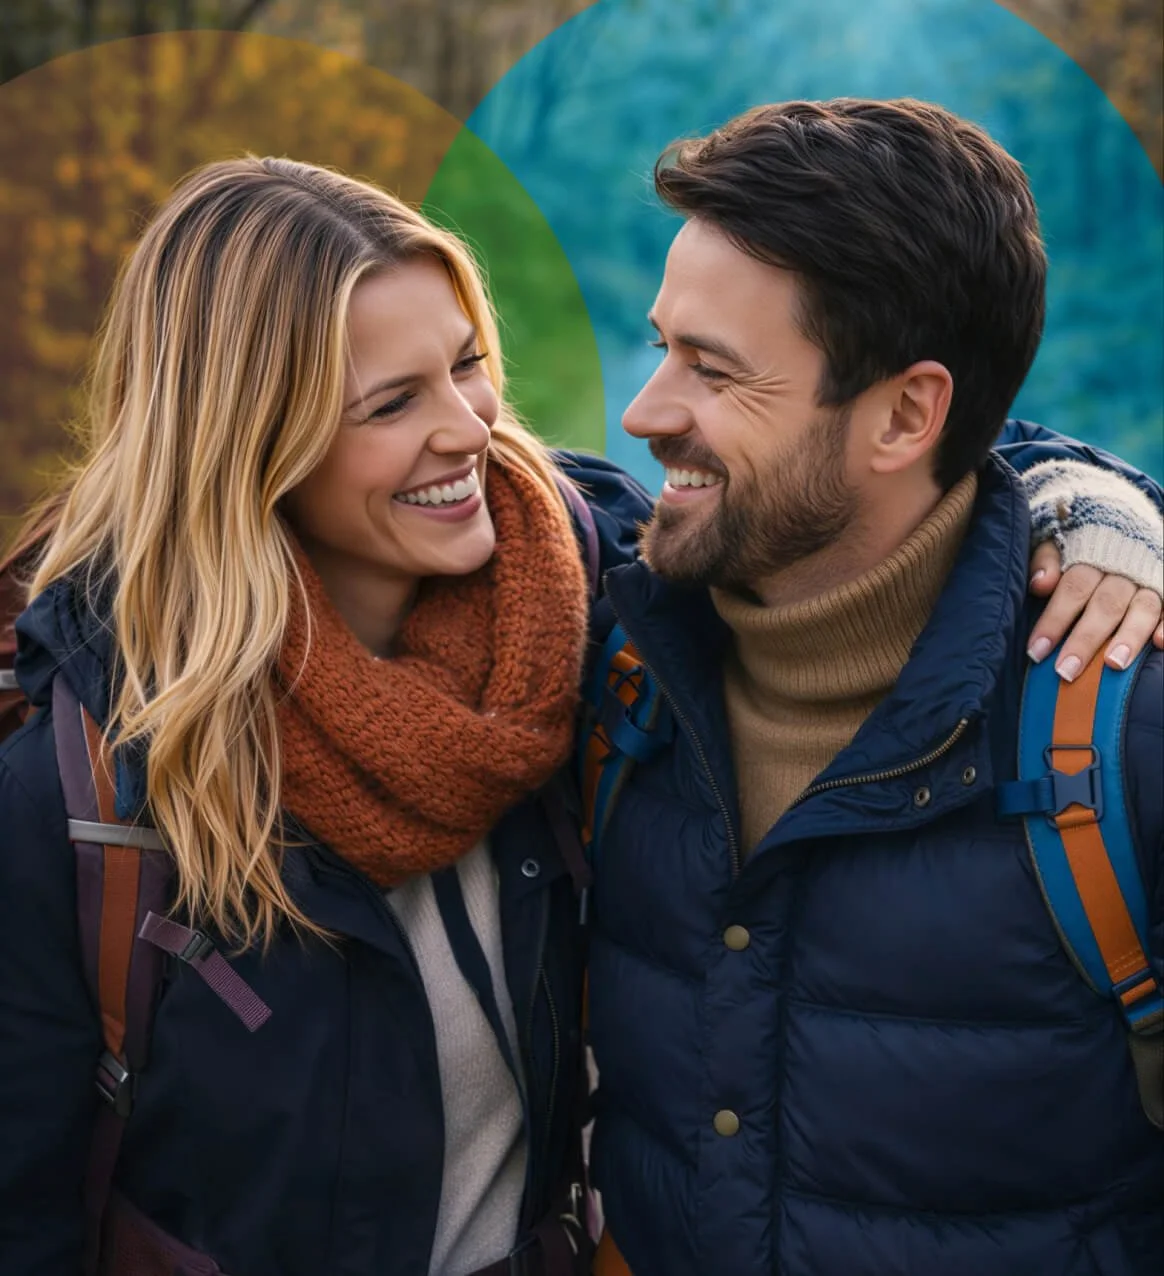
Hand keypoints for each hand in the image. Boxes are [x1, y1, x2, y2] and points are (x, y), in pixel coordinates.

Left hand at [1027, 541, 1163, 680]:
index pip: (1073, 589)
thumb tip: (1039, 585)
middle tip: (1066, 671)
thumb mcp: (1058, 542)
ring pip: (1144, 609)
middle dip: (1085, 639)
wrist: (1126, 526)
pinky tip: (1159, 643)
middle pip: (1105, 605)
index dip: (1054, 619)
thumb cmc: (1082, 544)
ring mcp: (1149, 582)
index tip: (1036, 650)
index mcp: (1092, 556)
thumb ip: (1047, 560)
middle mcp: (1124, 570)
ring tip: (1114, 664)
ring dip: (1129, 637)